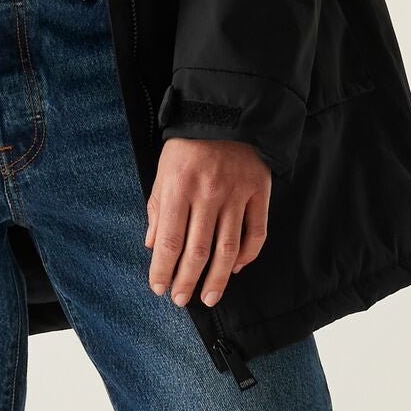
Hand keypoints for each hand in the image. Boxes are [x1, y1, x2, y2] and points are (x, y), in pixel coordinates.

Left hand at [146, 137, 269, 308]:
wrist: (227, 110)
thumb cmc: (189, 143)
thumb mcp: (164, 168)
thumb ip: (158, 206)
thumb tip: (152, 244)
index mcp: (179, 186)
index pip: (169, 240)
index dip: (162, 269)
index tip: (158, 287)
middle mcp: (208, 193)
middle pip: (197, 251)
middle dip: (186, 281)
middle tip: (181, 299)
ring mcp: (236, 194)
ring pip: (227, 249)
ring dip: (216, 279)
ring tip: (208, 298)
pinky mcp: (258, 192)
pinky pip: (255, 233)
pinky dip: (247, 256)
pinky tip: (235, 268)